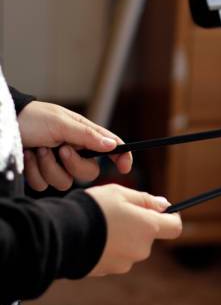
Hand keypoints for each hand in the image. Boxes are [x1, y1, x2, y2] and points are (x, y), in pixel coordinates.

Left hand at [17, 101, 132, 190]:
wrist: (3, 125)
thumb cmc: (33, 118)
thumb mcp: (61, 123)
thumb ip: (88, 136)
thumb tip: (113, 146)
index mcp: (84, 137)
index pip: (111, 148)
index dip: (122, 157)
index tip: (125, 167)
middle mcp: (74, 152)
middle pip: (89, 172)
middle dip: (72, 164)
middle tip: (60, 149)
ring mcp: (57, 165)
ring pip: (65, 182)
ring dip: (48, 166)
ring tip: (37, 149)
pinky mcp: (41, 174)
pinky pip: (44, 186)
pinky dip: (34, 172)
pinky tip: (28, 157)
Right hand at [86, 184, 181, 275]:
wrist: (60, 235)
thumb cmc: (92, 209)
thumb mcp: (119, 193)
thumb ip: (145, 200)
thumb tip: (164, 205)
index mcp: (148, 227)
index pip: (175, 227)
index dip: (171, 218)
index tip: (163, 211)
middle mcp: (141, 249)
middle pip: (148, 236)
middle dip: (137, 225)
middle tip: (117, 212)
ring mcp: (125, 263)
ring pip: (130, 246)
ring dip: (121, 236)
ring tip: (99, 224)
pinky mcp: (108, 271)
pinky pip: (114, 256)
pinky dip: (108, 248)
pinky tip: (92, 237)